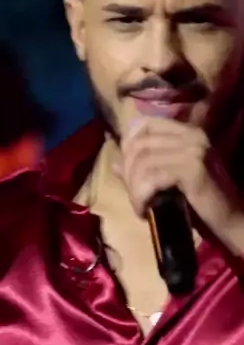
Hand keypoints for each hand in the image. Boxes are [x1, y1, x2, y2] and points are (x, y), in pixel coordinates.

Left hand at [114, 117, 243, 254]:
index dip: (128, 143)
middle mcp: (192, 135)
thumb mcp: (169, 181)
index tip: (126, 169)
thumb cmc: (201, 203)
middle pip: (140, 143)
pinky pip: (152, 177)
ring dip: (134, 188)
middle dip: (128, 172)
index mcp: (188, 131)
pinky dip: (141, 196)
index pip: (146, 122)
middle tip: (134, 195)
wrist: (231, 221)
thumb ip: (143, 169)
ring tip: (140, 205)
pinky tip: (144, 210)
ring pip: (143, 161)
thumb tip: (113, 163)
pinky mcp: (193, 169)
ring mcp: (194, 150)